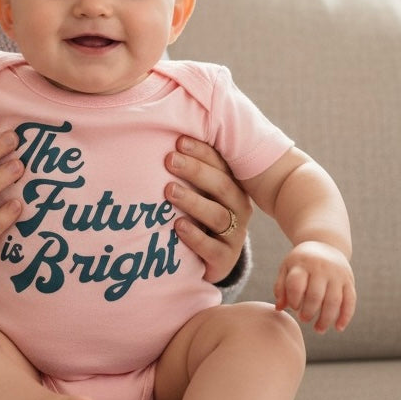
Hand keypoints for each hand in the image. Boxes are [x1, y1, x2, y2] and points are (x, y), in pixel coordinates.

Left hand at [164, 136, 252, 283]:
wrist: (210, 260)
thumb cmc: (198, 214)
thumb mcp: (197, 190)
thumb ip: (186, 168)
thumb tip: (162, 139)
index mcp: (232, 185)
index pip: (221, 165)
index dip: (201, 152)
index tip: (178, 141)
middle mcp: (238, 207)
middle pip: (222, 186)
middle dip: (195, 171)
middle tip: (169, 160)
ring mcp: (234, 234)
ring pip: (218, 215)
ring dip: (193, 201)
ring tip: (169, 191)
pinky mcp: (225, 259)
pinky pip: (213, 248)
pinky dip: (195, 236)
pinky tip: (178, 226)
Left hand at [275, 241, 355, 332]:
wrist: (325, 244)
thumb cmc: (301, 262)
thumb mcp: (287, 268)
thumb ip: (281, 287)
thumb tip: (278, 309)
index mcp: (301, 264)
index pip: (296, 285)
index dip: (293, 300)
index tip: (293, 307)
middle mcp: (320, 268)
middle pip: (315, 296)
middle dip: (309, 312)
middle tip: (304, 320)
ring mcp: (336, 274)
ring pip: (333, 301)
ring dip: (326, 319)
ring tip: (318, 329)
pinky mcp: (349, 281)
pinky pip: (350, 301)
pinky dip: (345, 316)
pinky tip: (338, 327)